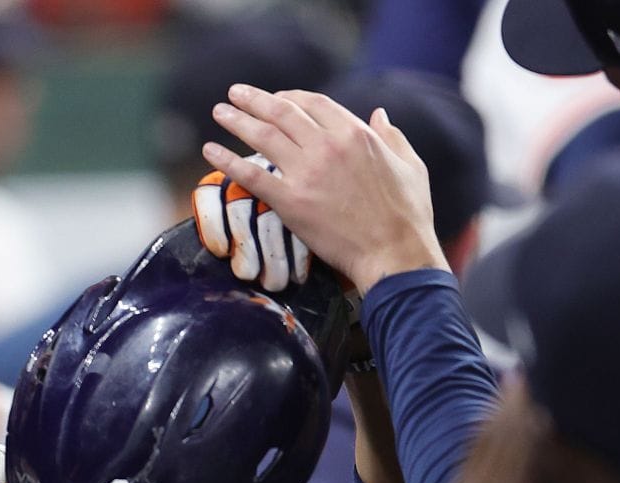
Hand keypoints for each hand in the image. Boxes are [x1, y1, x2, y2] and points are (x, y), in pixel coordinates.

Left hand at [202, 85, 446, 294]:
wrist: (393, 253)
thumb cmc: (407, 213)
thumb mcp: (409, 164)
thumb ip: (392, 136)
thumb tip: (379, 114)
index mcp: (355, 133)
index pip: (313, 103)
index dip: (290, 97)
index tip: (274, 99)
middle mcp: (327, 146)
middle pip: (282, 112)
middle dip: (254, 99)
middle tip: (235, 93)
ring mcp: (306, 173)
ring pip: (262, 136)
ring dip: (236, 120)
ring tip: (218, 112)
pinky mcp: (290, 201)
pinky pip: (250, 174)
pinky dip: (227, 160)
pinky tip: (210, 151)